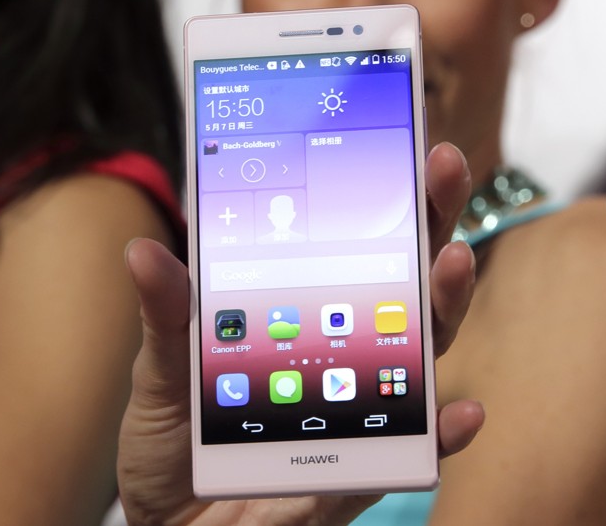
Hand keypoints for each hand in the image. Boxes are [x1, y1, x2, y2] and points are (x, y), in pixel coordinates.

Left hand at [117, 142, 484, 525]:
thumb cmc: (174, 446)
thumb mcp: (162, 373)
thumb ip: (169, 316)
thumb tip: (145, 253)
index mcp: (300, 313)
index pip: (351, 243)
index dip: (379, 191)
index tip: (396, 134)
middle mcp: (344, 351)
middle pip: (403, 278)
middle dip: (431, 219)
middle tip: (444, 163)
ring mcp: (359, 407)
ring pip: (420, 349)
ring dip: (443, 303)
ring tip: (450, 262)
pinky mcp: (358, 471)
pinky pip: (412, 451)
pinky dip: (440, 432)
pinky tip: (459, 411)